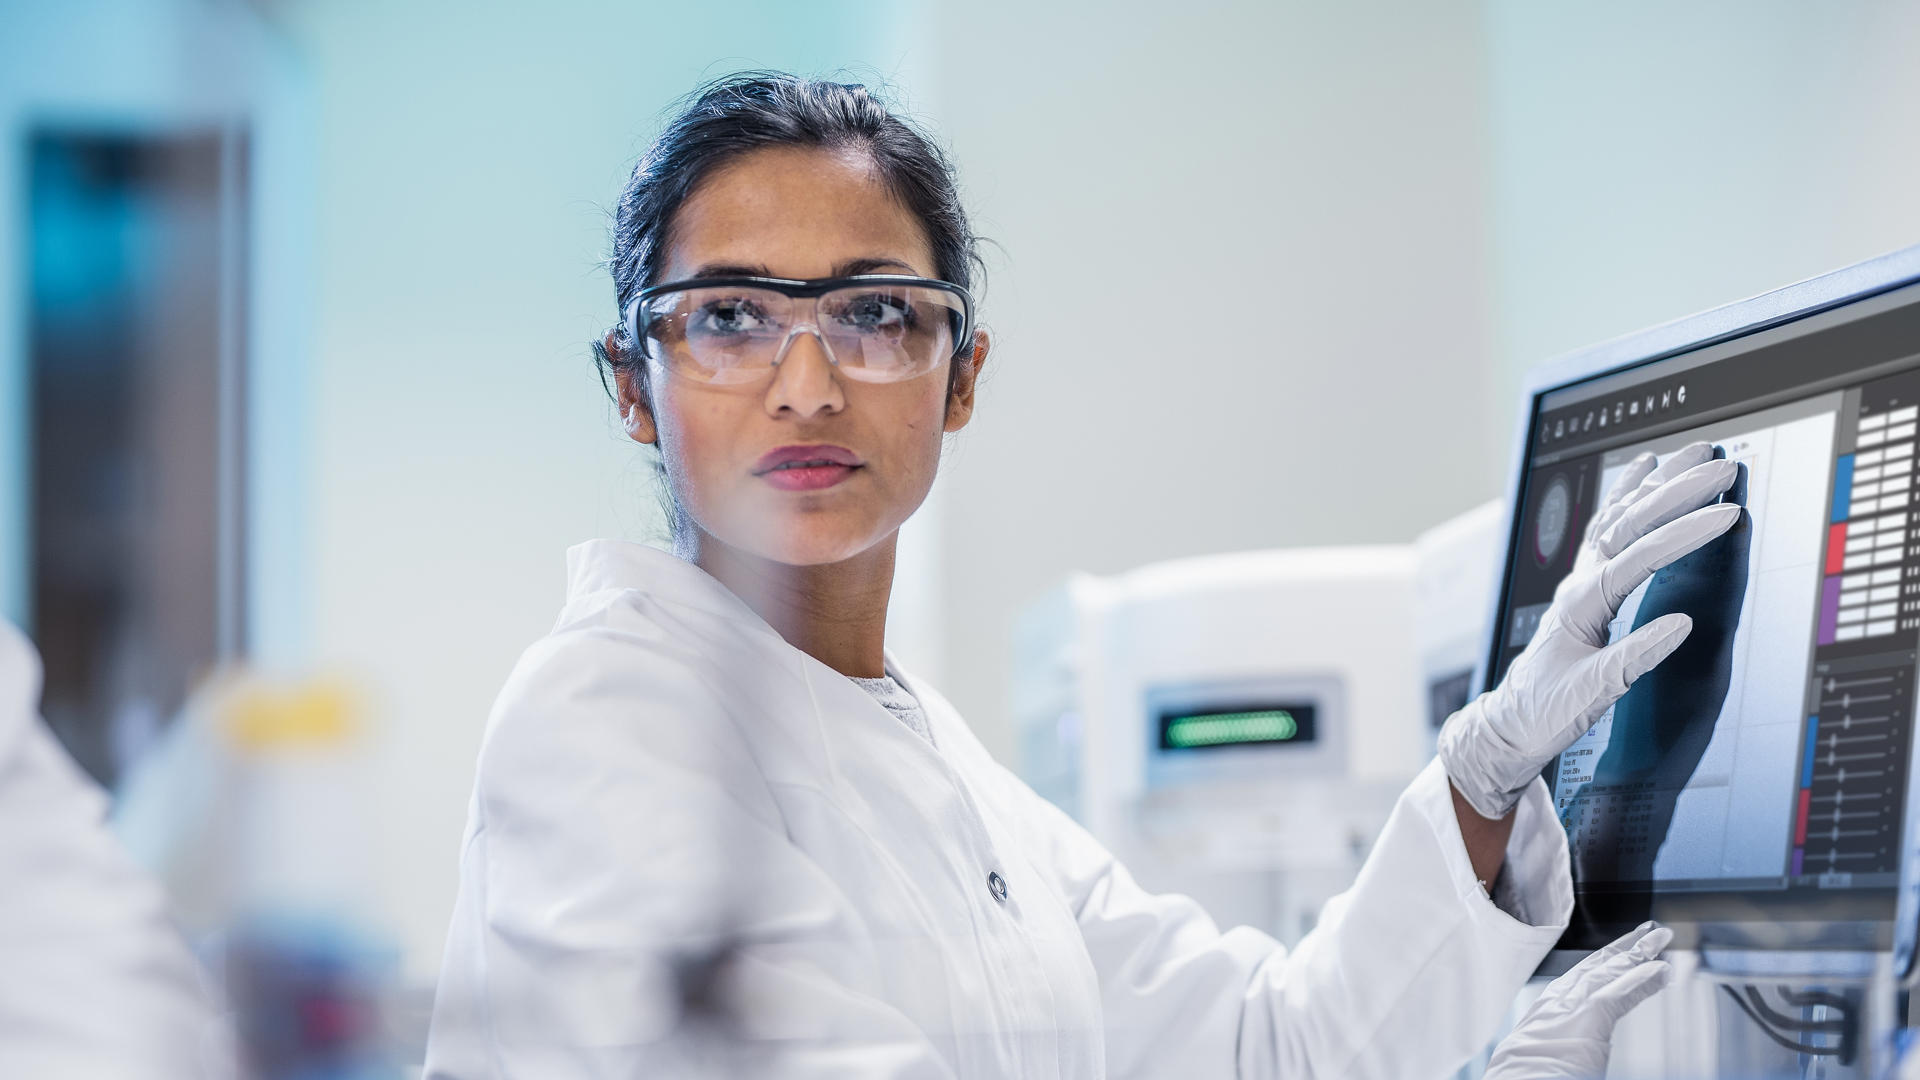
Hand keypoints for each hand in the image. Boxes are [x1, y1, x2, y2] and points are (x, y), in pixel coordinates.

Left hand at [1439, 442, 1740, 819]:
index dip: (1684, 533)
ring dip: (1656, 483)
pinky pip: (1608, 527)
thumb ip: (1635, 658)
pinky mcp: (1584, 585)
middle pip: (1629, 523)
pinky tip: (1642, 471)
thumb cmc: (1546, 711)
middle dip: (1678, 491)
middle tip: (1723, 467)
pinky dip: (1627, 495)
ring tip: (1693, 452)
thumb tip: (1681, 625)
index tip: (1727, 514)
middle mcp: (1578, 582)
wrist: (1510, 723)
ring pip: (1619, 517)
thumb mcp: (1593, 694)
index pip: (1639, 556)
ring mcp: (1579, 579)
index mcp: (1582, 603)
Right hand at [1484, 922, 1673, 1079]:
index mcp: (1549, 1007)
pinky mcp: (1592, 1014)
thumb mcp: (1546, 1047)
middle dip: (1626, 948)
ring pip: (1611, 970)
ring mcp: (1575, 1003)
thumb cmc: (1528, 1074)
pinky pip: (1623, 992)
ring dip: (1639, 954)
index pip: (1584, 974)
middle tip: (1651, 934)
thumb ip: (1566, 1034)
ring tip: (1660, 940)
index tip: (1627, 949)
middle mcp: (1560, 998)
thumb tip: (1586, 1041)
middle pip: (1598, 964)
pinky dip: (1642, 980)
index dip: (1608, 959)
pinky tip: (1659, 970)